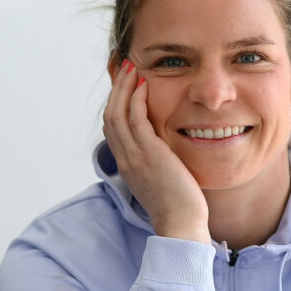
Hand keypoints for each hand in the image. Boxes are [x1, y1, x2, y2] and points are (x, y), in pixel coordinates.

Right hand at [102, 60, 210, 243]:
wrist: (181, 223)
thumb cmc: (178, 204)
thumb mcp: (162, 178)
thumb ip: (158, 161)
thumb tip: (166, 149)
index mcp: (127, 164)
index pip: (112, 127)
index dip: (116, 102)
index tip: (125, 84)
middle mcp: (125, 159)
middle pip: (110, 116)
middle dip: (116, 89)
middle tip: (125, 68)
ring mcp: (134, 156)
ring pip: (118, 114)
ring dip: (124, 88)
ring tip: (132, 68)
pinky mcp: (149, 154)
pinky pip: (136, 120)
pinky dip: (137, 100)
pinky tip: (144, 86)